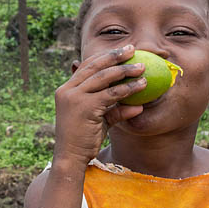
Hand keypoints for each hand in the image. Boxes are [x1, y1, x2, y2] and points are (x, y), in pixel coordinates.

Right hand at [53, 45, 146, 167]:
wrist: (70, 158)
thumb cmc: (84, 140)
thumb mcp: (99, 120)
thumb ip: (114, 110)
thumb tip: (138, 105)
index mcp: (66, 90)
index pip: (86, 66)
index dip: (104, 57)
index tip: (121, 51)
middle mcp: (68, 90)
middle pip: (94, 66)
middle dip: (115, 55)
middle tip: (133, 49)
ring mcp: (74, 97)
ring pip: (103, 77)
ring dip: (125, 70)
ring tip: (142, 67)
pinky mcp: (85, 106)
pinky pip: (111, 93)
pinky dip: (128, 89)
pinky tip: (141, 86)